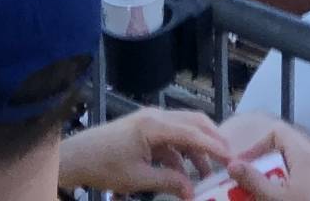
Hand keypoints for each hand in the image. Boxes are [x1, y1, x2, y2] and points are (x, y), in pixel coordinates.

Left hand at [58, 108, 232, 197]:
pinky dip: (181, 154)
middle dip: (212, 140)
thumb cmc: (104, 166)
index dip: (214, 146)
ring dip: (196, 150)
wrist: (77, 157)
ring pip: (184, 131)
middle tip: (227, 159)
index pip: (193, 132)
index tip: (231, 157)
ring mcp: (150, 121)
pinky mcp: (145, 129)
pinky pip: (171, 138)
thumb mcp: (139, 179)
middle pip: (193, 123)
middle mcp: (155, 117)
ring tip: (206, 174)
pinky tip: (184, 173)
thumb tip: (192, 191)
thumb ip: (169, 182)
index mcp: (154, 125)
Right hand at [218, 116, 309, 200]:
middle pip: (283, 149)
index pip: (277, 133)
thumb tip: (232, 165)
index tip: (244, 166)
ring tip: (263, 194)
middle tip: (250, 183)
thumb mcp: (275, 200)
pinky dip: (287, 184)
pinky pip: (301, 177)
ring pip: (292, 165)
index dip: (257, 146)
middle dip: (264, 165)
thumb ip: (253, 181)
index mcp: (305, 155)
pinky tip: (279, 199)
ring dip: (274, 177)